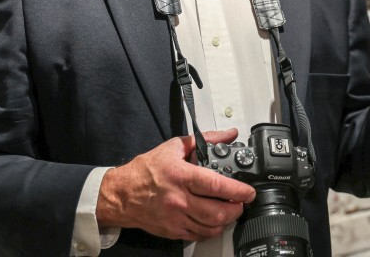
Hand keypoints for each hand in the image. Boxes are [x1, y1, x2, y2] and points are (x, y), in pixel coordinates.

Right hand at [96, 129, 255, 240]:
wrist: (120, 194)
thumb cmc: (145, 171)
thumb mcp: (174, 147)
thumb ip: (205, 140)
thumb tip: (229, 134)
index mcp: (181, 176)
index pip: (216, 186)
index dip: (238, 191)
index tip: (248, 191)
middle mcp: (179, 199)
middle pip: (217, 212)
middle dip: (236, 209)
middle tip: (242, 202)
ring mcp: (175, 218)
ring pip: (210, 227)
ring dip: (226, 221)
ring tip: (230, 211)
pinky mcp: (172, 230)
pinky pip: (199, 235)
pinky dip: (212, 230)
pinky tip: (215, 221)